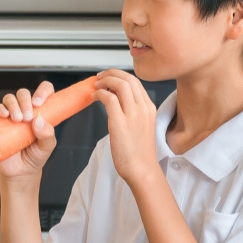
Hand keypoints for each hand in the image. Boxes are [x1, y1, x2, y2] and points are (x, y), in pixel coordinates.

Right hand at [0, 82, 57, 182]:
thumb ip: (47, 134)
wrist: (19, 171)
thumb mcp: (47, 147)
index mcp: (40, 111)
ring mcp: (10, 115)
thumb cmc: (35, 156)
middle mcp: (24, 110)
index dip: (42, 91)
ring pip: (9, 98)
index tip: (38, 103)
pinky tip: (3, 115)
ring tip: (16, 120)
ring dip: (12, 105)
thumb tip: (38, 120)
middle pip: (23, 93)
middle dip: (25, 102)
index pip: (44, 91)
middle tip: (27, 118)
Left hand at [96, 69, 162, 189]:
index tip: (109, 77)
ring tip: (95, 85)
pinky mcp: (120, 123)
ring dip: (105, 81)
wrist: (141, 170)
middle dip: (111, 73)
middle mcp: (143, 108)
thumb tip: (117, 100)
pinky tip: (94, 97)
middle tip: (99, 77)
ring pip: (120, 84)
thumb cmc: (138, 152)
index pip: (135, 81)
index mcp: (149, 108)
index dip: (120, 75)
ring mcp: (133, 115)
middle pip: (128, 78)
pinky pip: (109, 98)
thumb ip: (133, 111)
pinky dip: (99, 94)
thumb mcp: (141, 125)